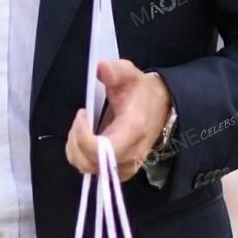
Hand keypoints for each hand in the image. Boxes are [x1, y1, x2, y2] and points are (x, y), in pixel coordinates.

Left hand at [65, 60, 171, 180]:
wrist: (161, 106)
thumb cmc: (142, 91)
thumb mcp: (130, 73)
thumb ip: (116, 70)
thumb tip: (101, 68)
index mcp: (133, 131)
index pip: (103, 150)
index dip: (83, 136)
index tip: (82, 113)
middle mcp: (130, 155)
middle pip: (90, 163)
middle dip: (76, 140)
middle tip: (81, 118)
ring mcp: (126, 166)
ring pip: (88, 168)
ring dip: (76, 148)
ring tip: (82, 126)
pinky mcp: (121, 169)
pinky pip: (93, 169)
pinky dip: (82, 155)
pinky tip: (86, 137)